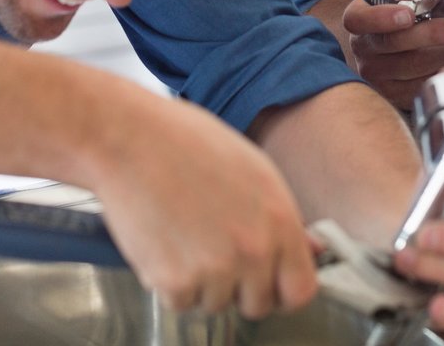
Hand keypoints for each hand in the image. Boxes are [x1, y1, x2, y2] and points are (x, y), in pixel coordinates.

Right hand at [84, 92, 317, 315]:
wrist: (132, 139)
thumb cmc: (189, 144)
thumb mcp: (254, 169)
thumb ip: (282, 218)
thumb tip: (310, 249)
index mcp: (280, 220)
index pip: (302, 289)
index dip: (285, 289)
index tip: (271, 283)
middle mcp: (254, 250)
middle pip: (258, 304)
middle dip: (240, 287)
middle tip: (215, 252)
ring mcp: (216, 270)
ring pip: (216, 304)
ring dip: (201, 284)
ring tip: (185, 235)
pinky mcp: (175, 282)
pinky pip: (180, 302)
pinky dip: (169, 283)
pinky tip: (164, 242)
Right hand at [345, 0, 443, 109]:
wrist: (416, 34)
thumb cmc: (413, 8)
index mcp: (359, 16)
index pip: (358, 19)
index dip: (382, 18)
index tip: (409, 15)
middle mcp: (363, 48)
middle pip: (393, 44)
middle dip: (433, 35)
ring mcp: (377, 75)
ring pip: (412, 69)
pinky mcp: (396, 95)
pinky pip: (422, 87)